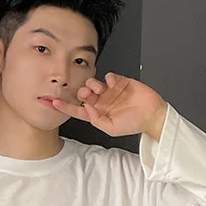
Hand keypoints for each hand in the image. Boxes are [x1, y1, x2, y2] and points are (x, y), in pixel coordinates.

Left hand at [51, 74, 167, 140]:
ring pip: (94, 83)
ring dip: (93, 84)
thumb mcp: (112, 128)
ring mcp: (110, 91)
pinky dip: (107, 78)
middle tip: (87, 93)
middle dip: (82, 92)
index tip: (53, 102)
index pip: (78, 110)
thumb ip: (96, 120)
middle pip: (84, 94)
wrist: (153, 115)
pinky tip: (111, 83)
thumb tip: (86, 108)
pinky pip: (109, 76)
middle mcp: (102, 102)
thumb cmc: (134, 123)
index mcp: (98, 114)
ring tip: (100, 89)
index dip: (65, 106)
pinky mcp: (120, 82)